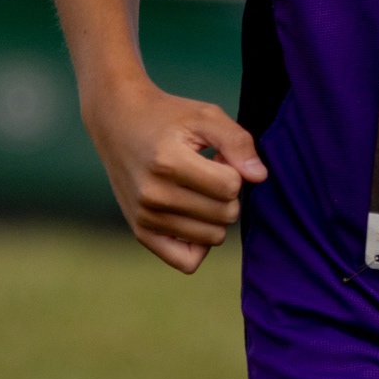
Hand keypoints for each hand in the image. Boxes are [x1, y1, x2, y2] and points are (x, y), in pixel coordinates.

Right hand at [82, 81, 266, 272]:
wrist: (118, 122)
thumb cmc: (168, 118)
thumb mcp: (206, 116)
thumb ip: (238, 142)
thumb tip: (260, 177)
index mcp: (168, 162)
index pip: (230, 187)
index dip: (234, 170)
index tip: (218, 157)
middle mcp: (153, 195)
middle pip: (225, 215)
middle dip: (227, 193)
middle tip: (208, 172)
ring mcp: (145, 218)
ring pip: (213, 238)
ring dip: (216, 215)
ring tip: (198, 190)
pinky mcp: (141, 232)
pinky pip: (187, 261)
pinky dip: (200, 244)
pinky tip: (194, 217)